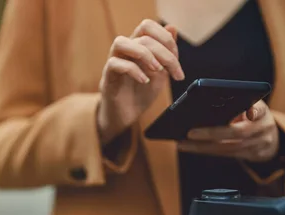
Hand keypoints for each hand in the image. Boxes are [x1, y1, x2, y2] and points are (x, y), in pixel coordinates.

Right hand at [97, 19, 185, 143]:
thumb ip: (167, 53)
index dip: (166, 39)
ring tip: (156, 70)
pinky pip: (114, 64)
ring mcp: (114, 62)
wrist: (126, 117)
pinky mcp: (107, 77)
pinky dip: (133, 70)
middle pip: (142, 35)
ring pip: (121, 42)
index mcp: (137, 47)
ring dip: (144, 54)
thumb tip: (172, 28)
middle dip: (163, 51)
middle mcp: (124, 51)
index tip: (177, 63)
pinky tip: (144, 81)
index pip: (148, 27)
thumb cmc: (140, 94)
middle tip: (171, 71)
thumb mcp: (161, 73)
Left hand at [178, 100, 279, 161]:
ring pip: (228, 148)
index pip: (259, 110)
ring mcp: (258, 145)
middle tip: (190, 132)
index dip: (254, 111)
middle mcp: (263, 130)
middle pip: (236, 134)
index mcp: (263, 113)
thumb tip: (216, 105)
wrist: (271, 137)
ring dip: (203, 147)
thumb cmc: (255, 115)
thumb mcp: (254, 105)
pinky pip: (226, 155)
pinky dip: (207, 151)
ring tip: (183, 143)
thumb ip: (242, 104)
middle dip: (212, 133)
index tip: (249, 112)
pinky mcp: (251, 156)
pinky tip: (191, 148)